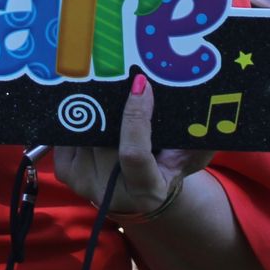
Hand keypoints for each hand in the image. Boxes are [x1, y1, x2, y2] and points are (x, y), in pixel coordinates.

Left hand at [53, 75, 212, 217]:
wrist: (140, 196)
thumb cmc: (170, 169)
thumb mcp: (191, 158)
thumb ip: (198, 138)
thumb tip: (203, 105)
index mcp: (146, 190)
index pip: (133, 153)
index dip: (135, 117)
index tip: (141, 84)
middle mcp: (109, 192)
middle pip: (102, 139)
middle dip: (110, 106)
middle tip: (115, 74)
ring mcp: (84, 183)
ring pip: (84, 135)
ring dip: (93, 110)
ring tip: (102, 86)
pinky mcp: (67, 173)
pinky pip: (68, 136)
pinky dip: (79, 120)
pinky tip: (89, 106)